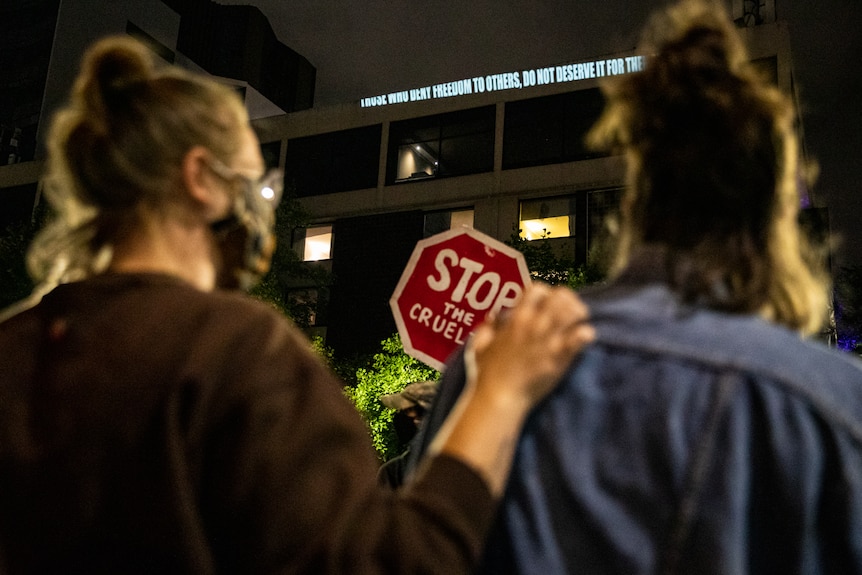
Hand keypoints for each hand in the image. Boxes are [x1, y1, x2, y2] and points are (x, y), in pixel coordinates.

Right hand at [465, 283, 594, 409]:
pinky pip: (581, 338)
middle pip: (560, 296)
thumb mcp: (480, 346)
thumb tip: (494, 318)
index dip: (544, 293)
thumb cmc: (488, 374)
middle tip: (569, 310)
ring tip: (579, 321)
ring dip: (579, 313)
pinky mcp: (561, 358)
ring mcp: (549, 340)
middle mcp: (534, 325)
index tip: (546, 303)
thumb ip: (487, 329)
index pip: (537, 289)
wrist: (500, 398)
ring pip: (573, 312)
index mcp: (516, 319)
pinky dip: (586, 333)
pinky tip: (586, 336)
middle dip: (567, 300)